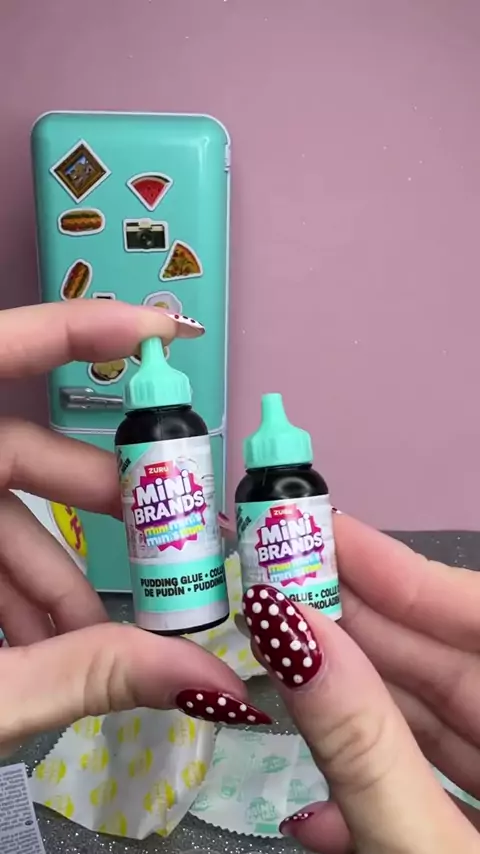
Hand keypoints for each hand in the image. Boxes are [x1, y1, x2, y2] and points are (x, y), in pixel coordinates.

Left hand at [0, 300, 269, 755]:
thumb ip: (84, 677)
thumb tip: (207, 682)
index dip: (76, 332)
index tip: (157, 334)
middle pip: (17, 448)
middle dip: (102, 503)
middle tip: (171, 547)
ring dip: (58, 571)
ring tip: (98, 640)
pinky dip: (16, 590)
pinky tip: (42, 648)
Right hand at [242, 581, 479, 853]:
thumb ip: (366, 751)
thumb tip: (291, 635)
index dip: (406, 575)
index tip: (327, 539)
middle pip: (453, 669)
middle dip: (363, 632)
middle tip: (281, 591)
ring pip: (436, 730)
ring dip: (354, 708)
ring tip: (278, 663)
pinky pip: (434, 797)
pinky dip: (375, 791)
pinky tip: (314, 807)